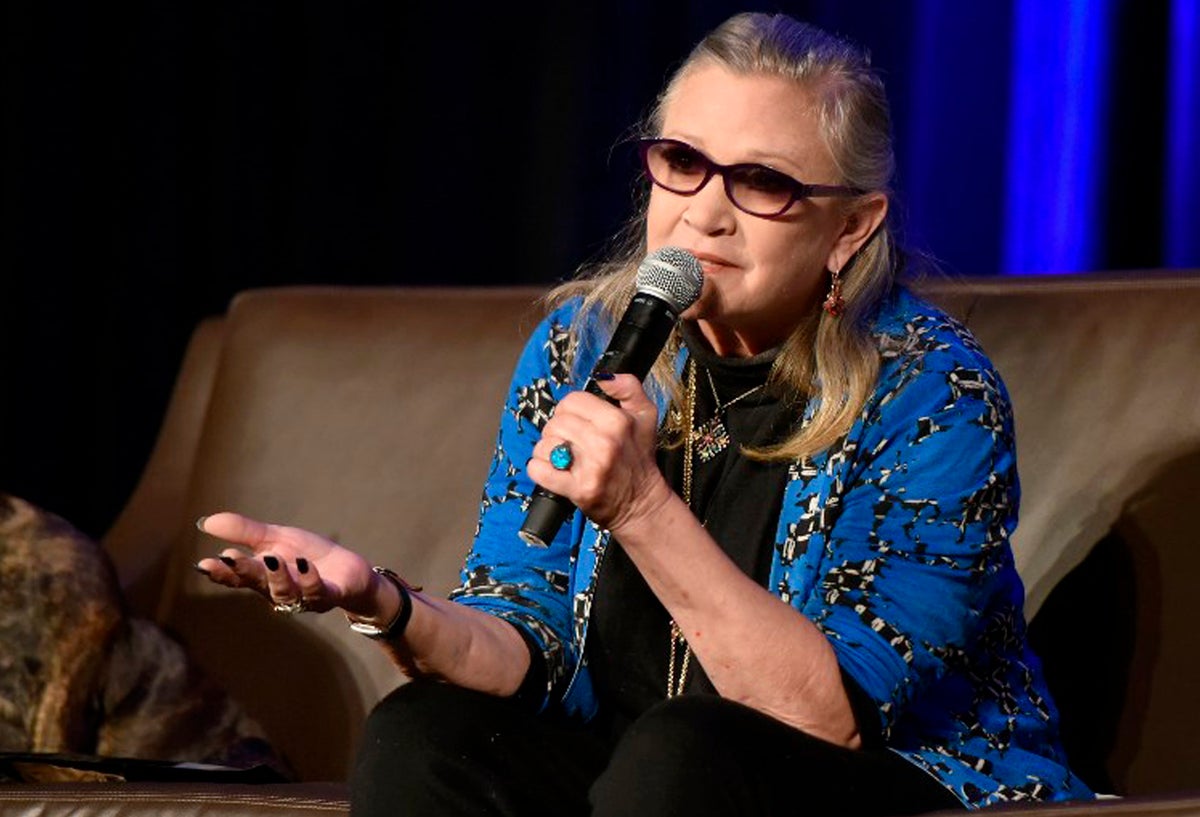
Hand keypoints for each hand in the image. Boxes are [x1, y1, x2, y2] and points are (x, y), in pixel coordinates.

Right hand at [195, 512, 384, 618]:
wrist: (348, 570)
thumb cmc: (308, 555)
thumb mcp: (275, 538)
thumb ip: (244, 532)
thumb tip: (206, 522)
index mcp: (262, 576)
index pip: (237, 577)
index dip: (221, 573)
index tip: (204, 564)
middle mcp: (278, 590)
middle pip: (257, 583)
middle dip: (243, 572)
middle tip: (229, 558)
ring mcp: (303, 596)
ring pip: (285, 592)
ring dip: (277, 576)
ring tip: (272, 558)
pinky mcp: (329, 595)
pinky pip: (317, 592)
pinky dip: (310, 579)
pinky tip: (305, 564)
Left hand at [527, 374, 674, 532]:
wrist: (640, 502)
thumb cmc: (638, 457)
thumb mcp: (645, 415)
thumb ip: (629, 387)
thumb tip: (603, 376)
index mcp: (617, 421)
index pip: (571, 401)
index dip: (571, 410)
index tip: (580, 423)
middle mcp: (604, 442)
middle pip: (555, 422)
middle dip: (559, 432)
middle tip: (574, 443)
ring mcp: (590, 467)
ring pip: (544, 444)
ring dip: (549, 451)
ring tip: (565, 458)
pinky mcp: (577, 489)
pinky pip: (538, 470)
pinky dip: (540, 469)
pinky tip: (555, 471)